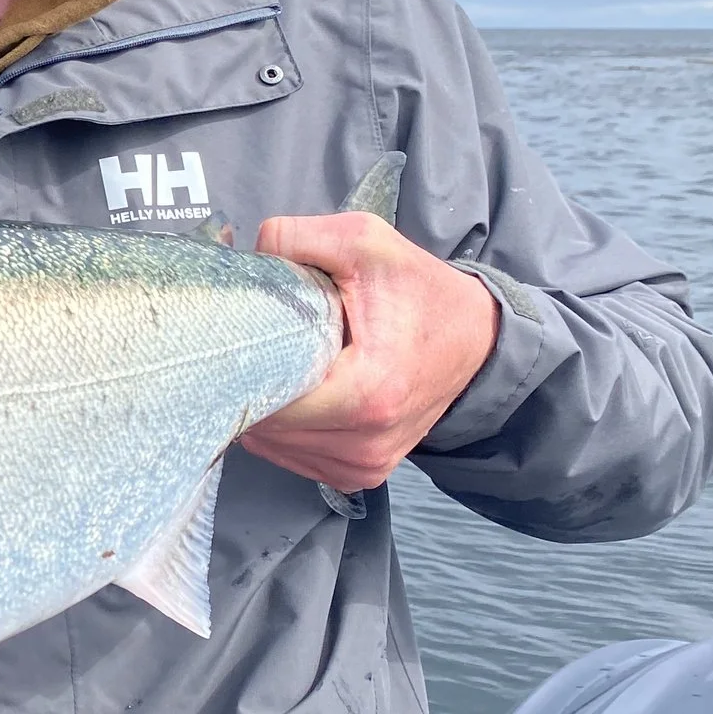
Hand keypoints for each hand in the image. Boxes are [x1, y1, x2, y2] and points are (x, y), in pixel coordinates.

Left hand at [241, 212, 501, 493]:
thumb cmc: (418, 289)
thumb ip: (295, 239)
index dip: (241, 366)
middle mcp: (367, 440)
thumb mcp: (363, 242)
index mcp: (368, 391)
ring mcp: (364, 465)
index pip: (269, 400)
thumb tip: (243, 254)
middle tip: (256, 344)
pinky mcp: (361, 474)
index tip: (237, 336)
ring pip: (273, 447)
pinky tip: (296, 392)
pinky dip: (284, 430)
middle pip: (266, 426)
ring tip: (282, 365)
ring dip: (265, 409)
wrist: (475, 337)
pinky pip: (294, 458)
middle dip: (247, 385)